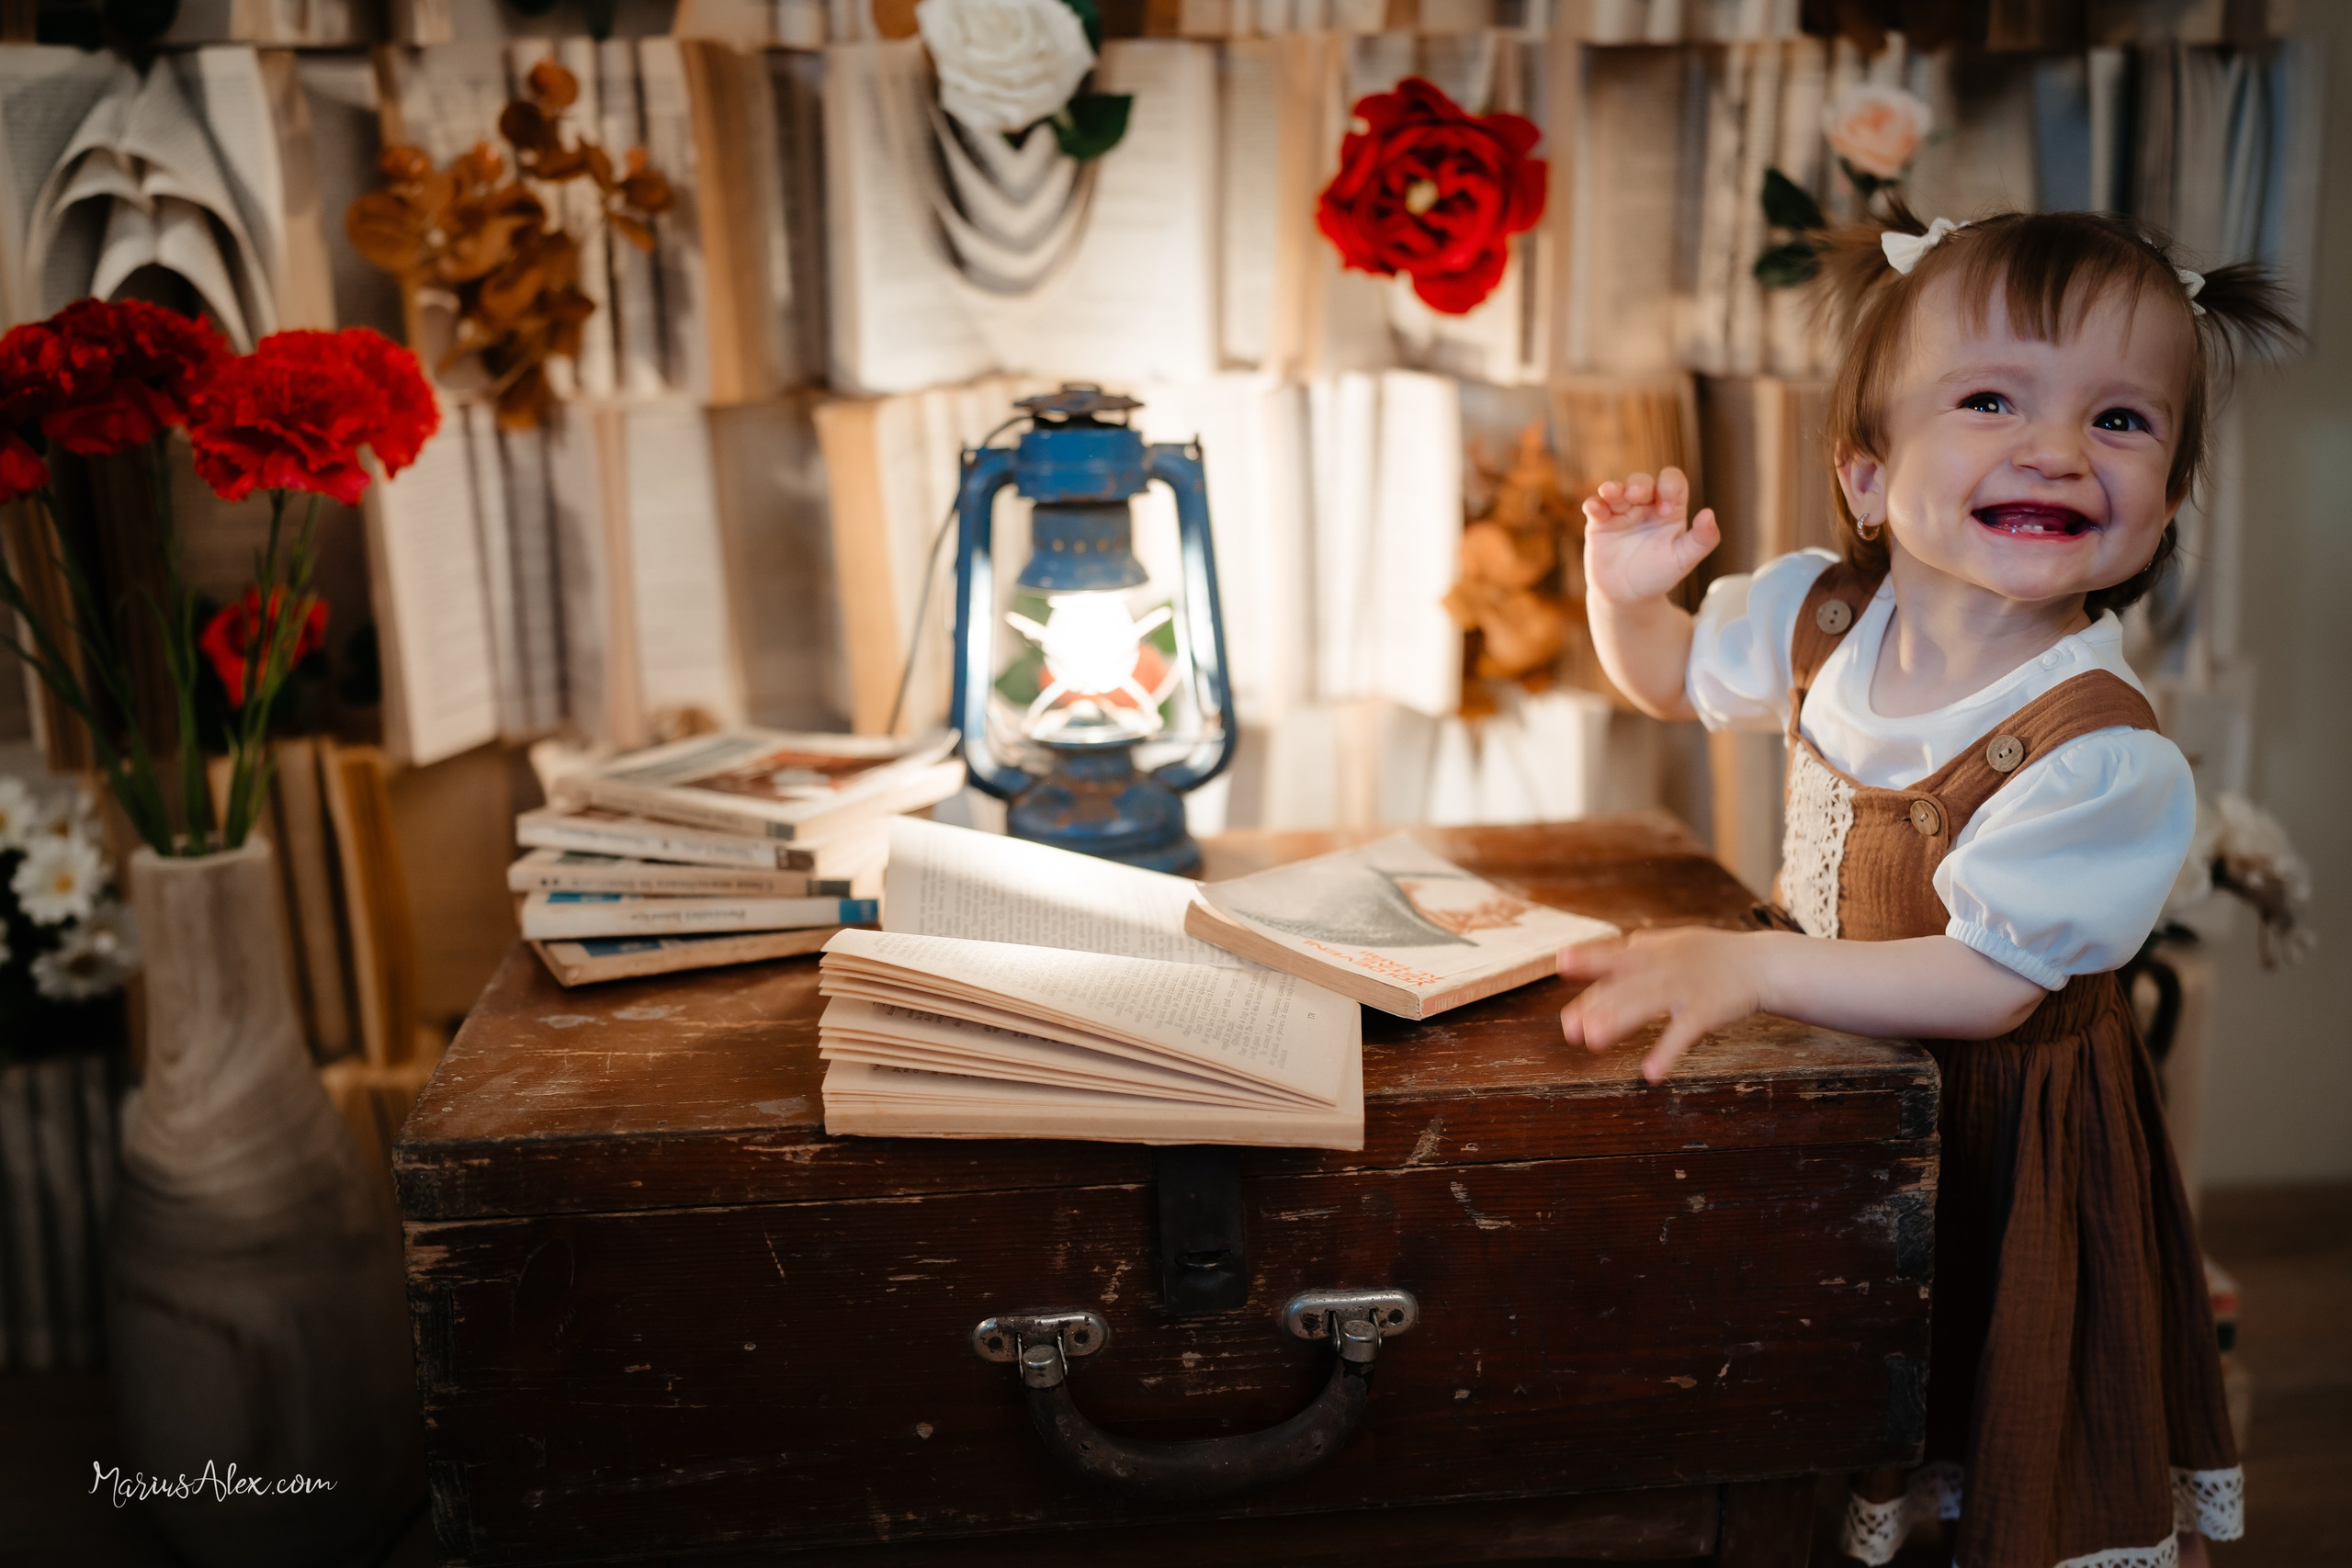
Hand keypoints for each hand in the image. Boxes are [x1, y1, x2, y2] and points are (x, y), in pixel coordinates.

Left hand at [1557, 927, 1763, 1082]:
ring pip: (1647, 1004)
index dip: (1589, 959)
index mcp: (1653, 952)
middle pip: (1624, 986)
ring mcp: (1685, 988)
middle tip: (1569, 1028)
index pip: (1615, 956)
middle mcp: (1664, 967)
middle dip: (1595, 1006)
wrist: (1762, 964)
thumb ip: (1641, 949)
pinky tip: (1651, 1072)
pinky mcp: (1706, 1010)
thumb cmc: (1713, 955)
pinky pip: (1683, 1033)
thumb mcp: (1675, 942)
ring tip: (1593, 1041)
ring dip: (1619, 1022)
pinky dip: (1667, 1052)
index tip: (1561, 962)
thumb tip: (1602, 953)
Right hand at [1581, 466, 1719, 607]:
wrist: (1628, 596)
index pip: (1672, 482)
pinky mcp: (1600, 524)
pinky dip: (1593, 504)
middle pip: (1642, 481)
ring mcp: (1621, 513)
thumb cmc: (1658, 575)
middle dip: (1639, 484)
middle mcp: (1645, 506)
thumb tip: (1708, 514)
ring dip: (1613, 488)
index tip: (1665, 510)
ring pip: (1616, 490)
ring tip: (1610, 492)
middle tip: (1636, 496)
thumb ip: (1702, 540)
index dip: (1669, 487)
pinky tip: (1594, 507)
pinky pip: (1595, 507)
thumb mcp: (1684, 560)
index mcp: (1670, 509)